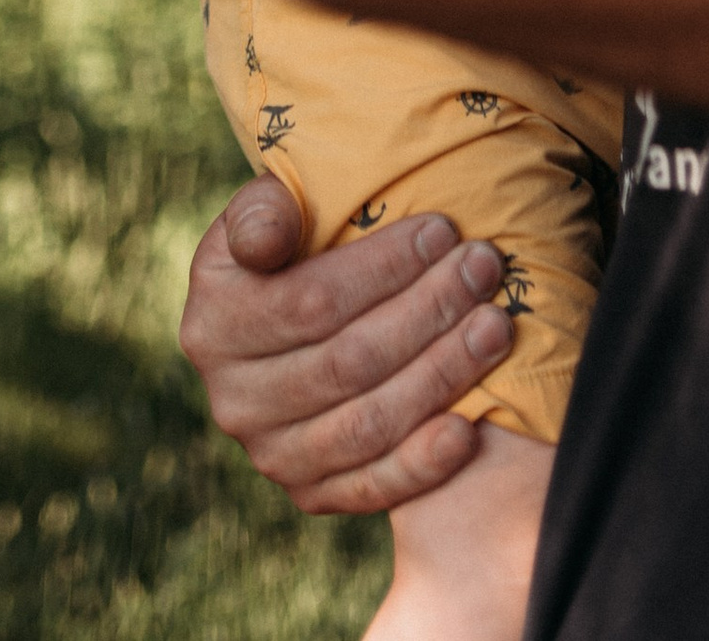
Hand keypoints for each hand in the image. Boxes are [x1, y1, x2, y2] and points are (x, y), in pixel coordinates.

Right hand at [176, 175, 513, 515]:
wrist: (285, 328)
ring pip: (368, 423)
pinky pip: (373, 486)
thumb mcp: (259, 216)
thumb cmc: (286, 253)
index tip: (443, 230)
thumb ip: (260, 213)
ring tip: (494, 327)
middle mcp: (235, 401)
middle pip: (348, 363)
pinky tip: (469, 427)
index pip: (311, 301)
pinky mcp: (312, 495)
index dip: (383, 267)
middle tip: (482, 270)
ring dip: (441, 376)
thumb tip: (267, 240)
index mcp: (213, 326)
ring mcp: (273, 456)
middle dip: (428, 311)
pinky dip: (423, 462)